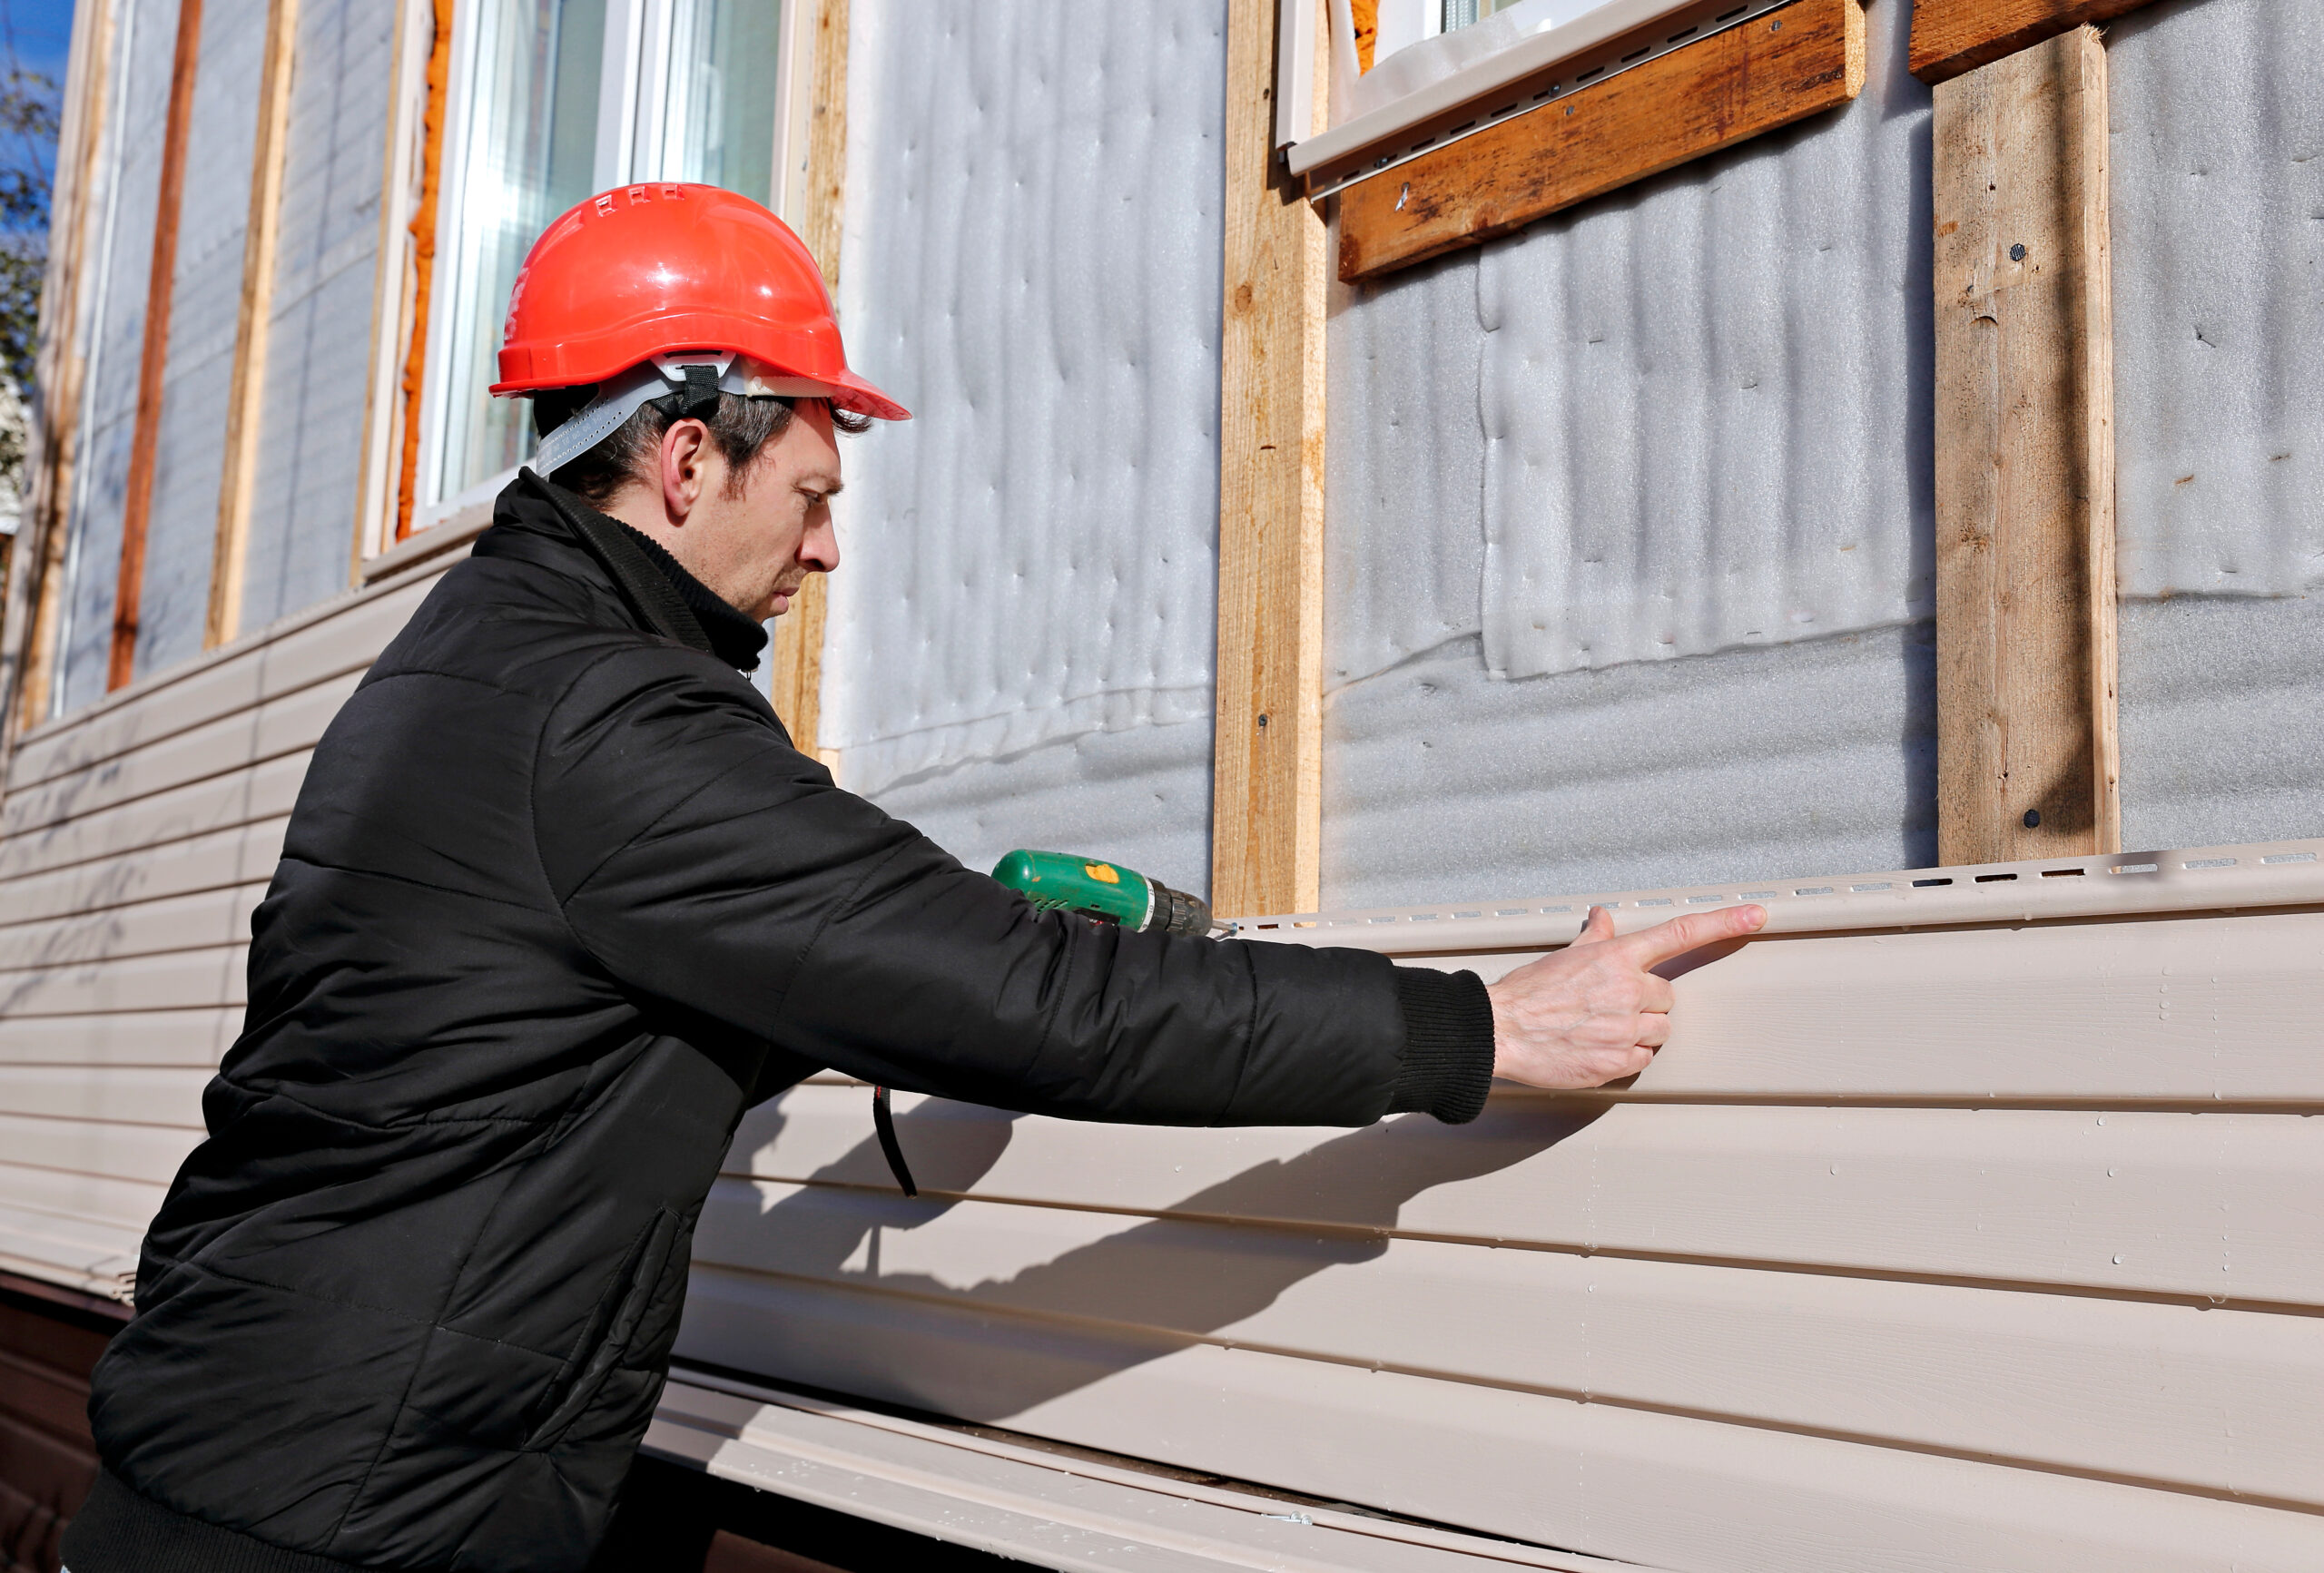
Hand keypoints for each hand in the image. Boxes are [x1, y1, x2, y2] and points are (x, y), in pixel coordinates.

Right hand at [1485, 903, 1766, 1089]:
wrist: (1502, 1031)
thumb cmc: (1527, 993)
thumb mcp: (1564, 956)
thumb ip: (1595, 938)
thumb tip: (1603, 916)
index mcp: (1617, 957)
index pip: (1681, 932)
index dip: (1724, 922)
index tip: (1758, 915)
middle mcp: (1629, 990)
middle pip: (1667, 996)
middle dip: (1645, 1002)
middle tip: (1609, 1006)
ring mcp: (1627, 1028)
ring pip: (1659, 1029)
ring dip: (1639, 1030)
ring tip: (1600, 1029)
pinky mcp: (1620, 1062)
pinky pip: (1643, 1057)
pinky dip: (1627, 1055)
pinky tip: (1597, 1048)